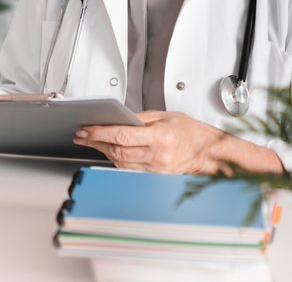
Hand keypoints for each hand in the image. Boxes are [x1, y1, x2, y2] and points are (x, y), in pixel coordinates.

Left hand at [73, 111, 229, 173]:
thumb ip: (139, 118)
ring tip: (91, 142)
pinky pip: (130, 168)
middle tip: (82, 135)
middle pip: (117, 151)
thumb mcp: (164, 116)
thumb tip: (116, 118)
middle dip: (95, 142)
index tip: (85, 130)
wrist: (209, 152)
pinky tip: (109, 151)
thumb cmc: (191, 132)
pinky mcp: (155, 176)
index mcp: (160, 137)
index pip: (121, 135)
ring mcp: (156, 169)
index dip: (99, 133)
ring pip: (120, 161)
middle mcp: (157, 156)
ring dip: (103, 151)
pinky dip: (117, 159)